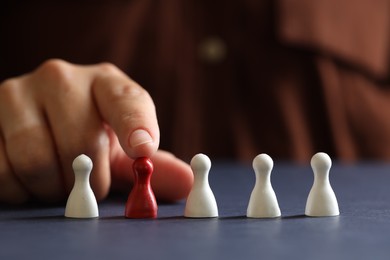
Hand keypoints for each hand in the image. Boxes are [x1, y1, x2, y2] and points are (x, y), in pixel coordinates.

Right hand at [0, 59, 192, 203]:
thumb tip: (188, 181)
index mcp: (104, 82)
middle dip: (90, 178)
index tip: (143, 151)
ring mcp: (18, 93)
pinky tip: (31, 178)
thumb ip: (156, 164)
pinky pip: (3, 171)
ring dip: (53, 186)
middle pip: (79, 142)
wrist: (43, 122)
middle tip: (91, 181)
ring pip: (36, 160)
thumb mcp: (124, 146)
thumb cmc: (91, 133)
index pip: (125, 100)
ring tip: (60, 179)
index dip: (136, 126)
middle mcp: (61, 78)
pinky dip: (22, 189)